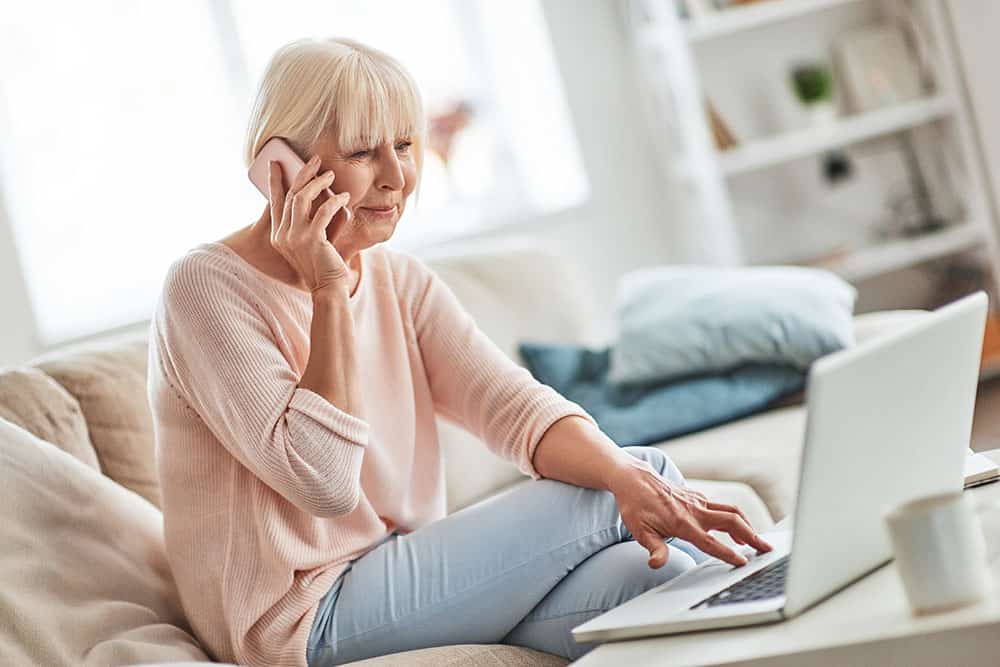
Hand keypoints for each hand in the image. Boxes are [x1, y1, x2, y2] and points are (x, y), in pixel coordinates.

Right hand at [267, 154, 351, 292]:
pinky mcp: (311, 239)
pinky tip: (345, 197)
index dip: (274, 181)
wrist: (328, 289)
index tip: (276, 163)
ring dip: (318, 182)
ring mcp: (295, 237)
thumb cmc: (324, 265)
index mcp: (279, 236)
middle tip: (314, 159)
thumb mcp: (312, 241)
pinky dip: (335, 200)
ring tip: (331, 175)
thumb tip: (322, 195)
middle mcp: (283, 235)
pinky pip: (323, 210)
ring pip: (302, 197)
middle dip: (303, 173)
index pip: (275, 202)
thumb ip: (312, 222)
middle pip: (290, 194)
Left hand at [608, 457, 772, 567]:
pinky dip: (736, 518)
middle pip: (732, 521)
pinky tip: (738, 529)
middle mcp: (695, 510)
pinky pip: (723, 507)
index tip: (743, 563)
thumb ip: (653, 548)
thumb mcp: (639, 531)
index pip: (710, 541)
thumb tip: (656, 564)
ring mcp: (698, 501)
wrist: (633, 479)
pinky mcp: (699, 497)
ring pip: (731, 511)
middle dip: (752, 536)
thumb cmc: (635, 506)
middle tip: (766, 550)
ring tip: (758, 542)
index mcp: (682, 522)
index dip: (727, 553)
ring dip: (748, 525)